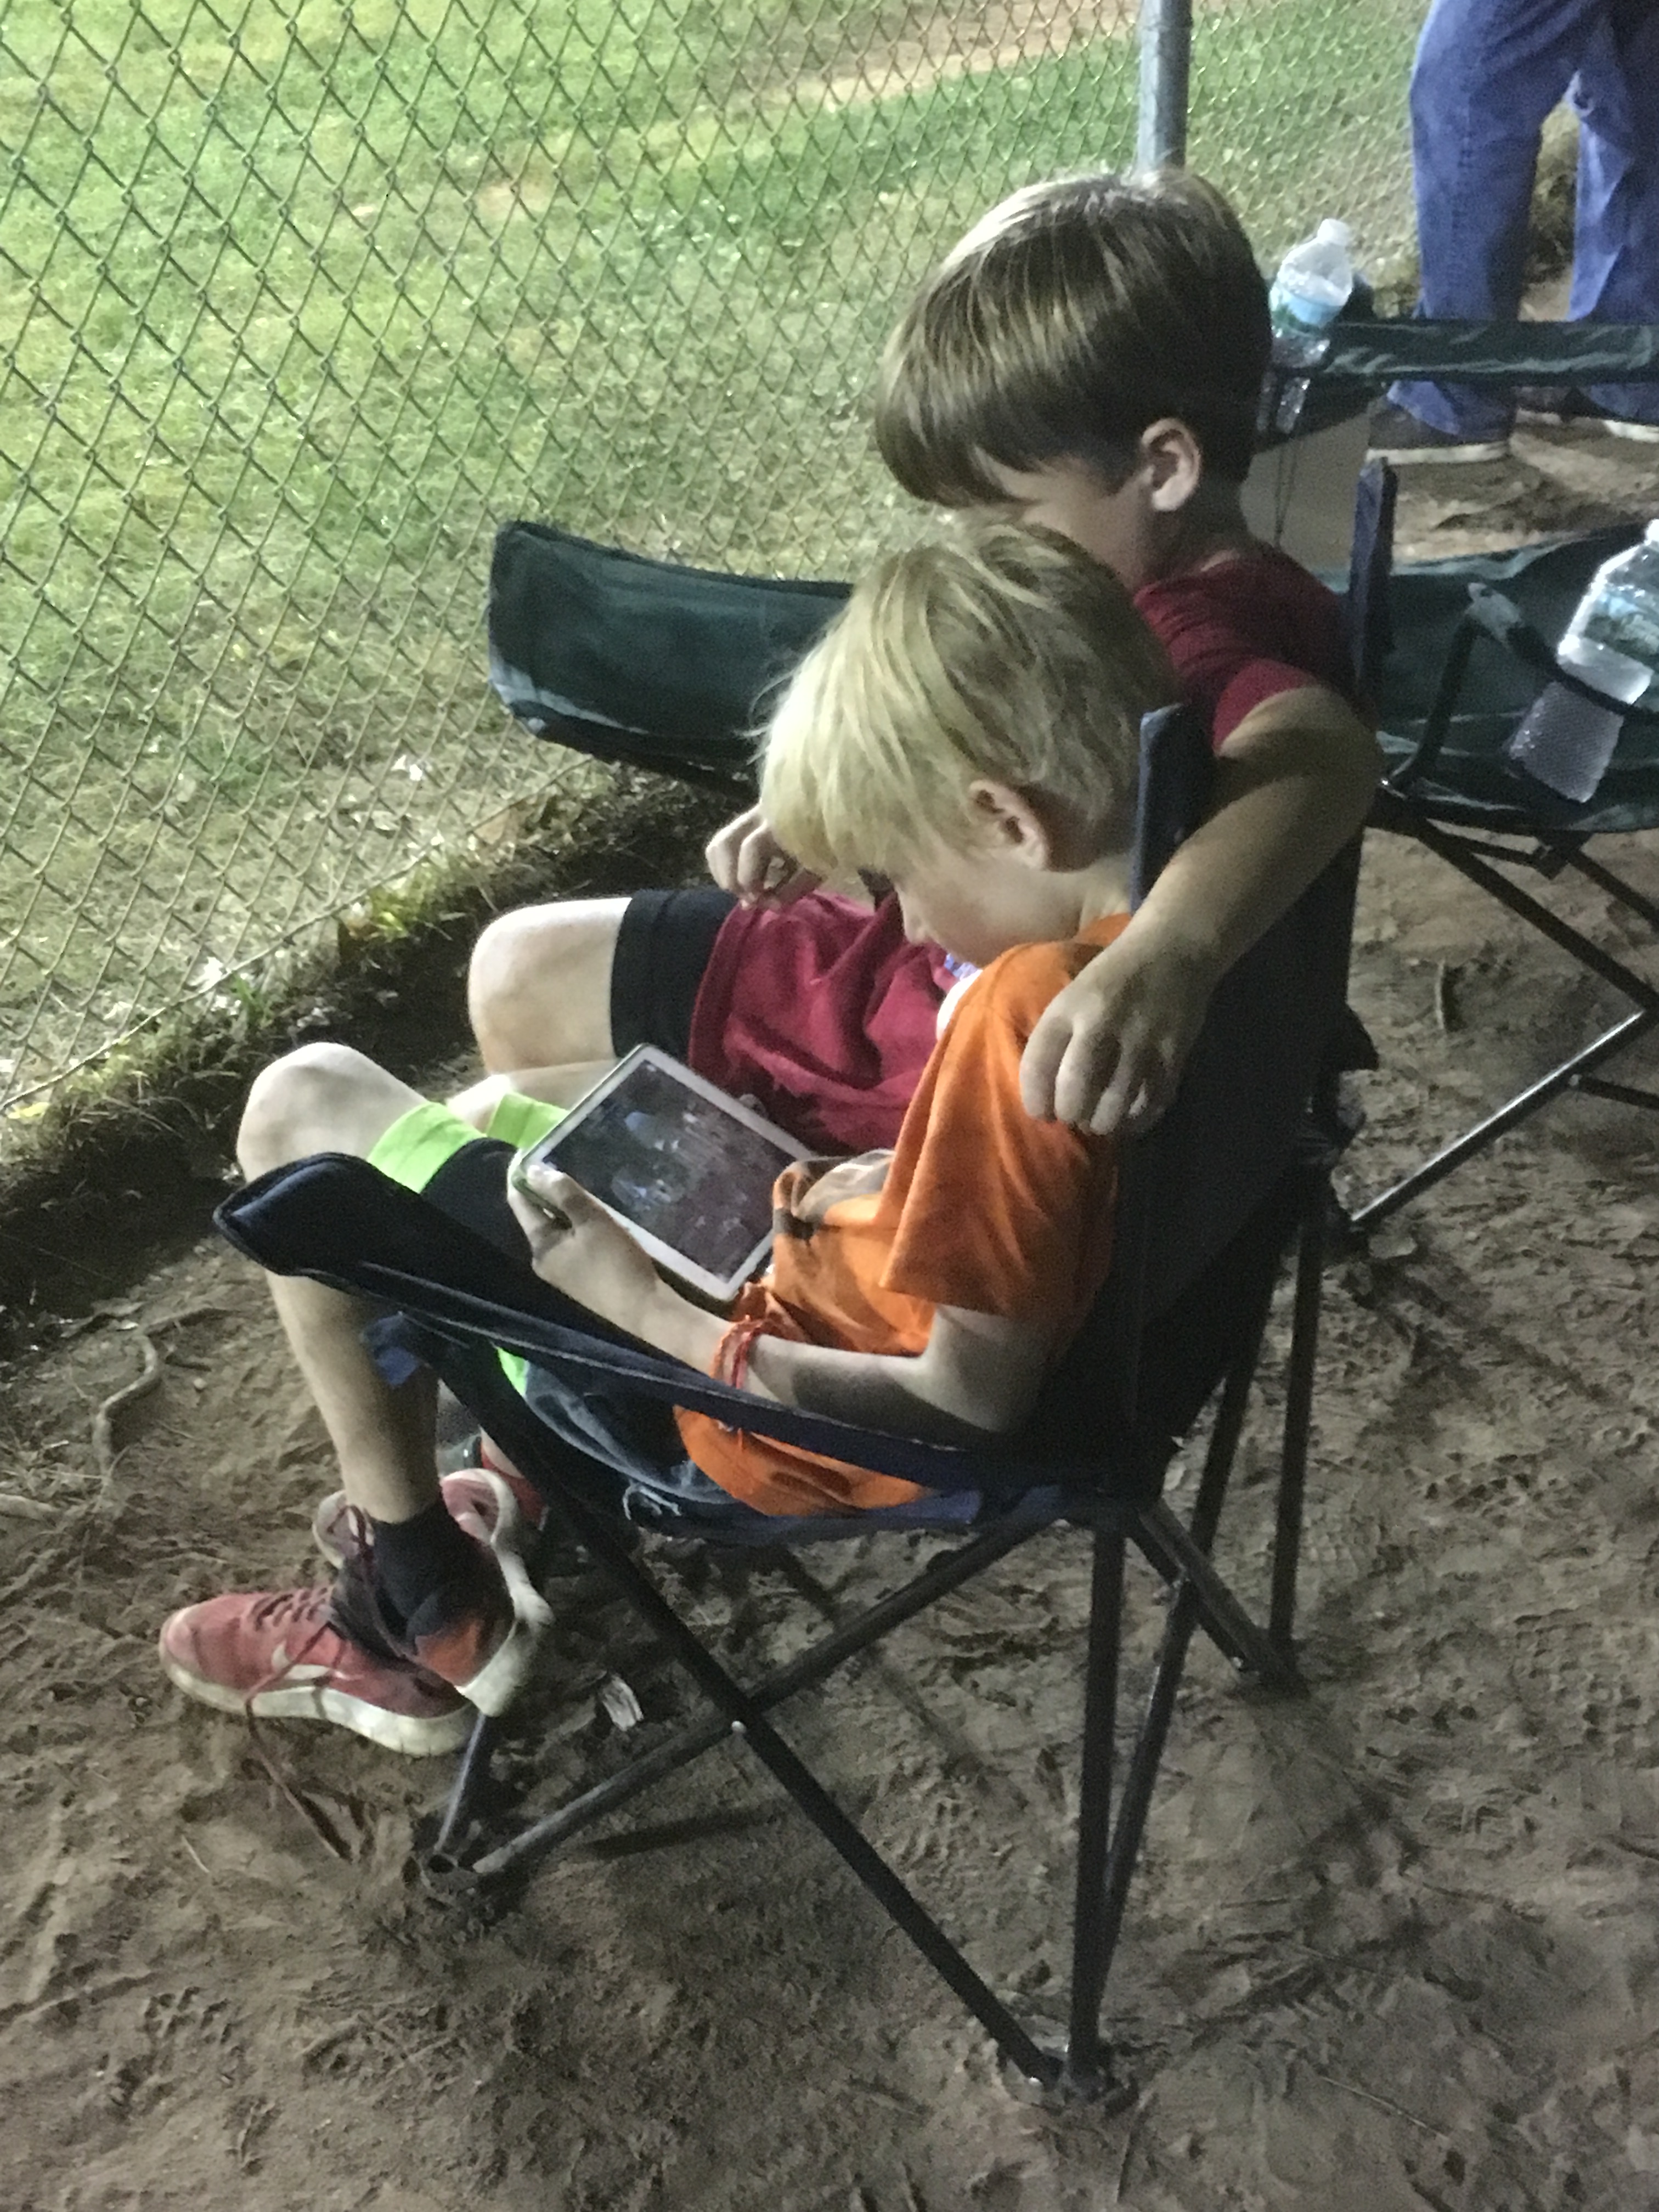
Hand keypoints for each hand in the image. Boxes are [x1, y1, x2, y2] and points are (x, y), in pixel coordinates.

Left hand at [506, 1163, 663, 1334]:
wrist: (644, 1310)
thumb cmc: (615, 1263)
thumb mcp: (592, 1221)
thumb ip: (563, 1194)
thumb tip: (532, 1170)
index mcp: (540, 1247)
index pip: (519, 1204)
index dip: (521, 1176)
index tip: (529, 1151)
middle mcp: (544, 1261)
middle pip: (537, 1217)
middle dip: (545, 1191)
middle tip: (561, 1162)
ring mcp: (564, 1273)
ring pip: (557, 1230)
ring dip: (564, 1207)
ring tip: (580, 1184)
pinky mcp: (583, 1279)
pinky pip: (572, 1243)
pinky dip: (577, 1225)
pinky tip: (595, 1216)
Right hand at [705, 803, 821, 907]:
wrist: (830, 816)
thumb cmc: (826, 844)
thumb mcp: (816, 869)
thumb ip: (793, 888)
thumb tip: (770, 905)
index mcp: (781, 824)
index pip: (751, 847)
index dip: (750, 878)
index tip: (762, 899)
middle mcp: (760, 816)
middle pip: (724, 843)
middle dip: (730, 878)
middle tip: (748, 899)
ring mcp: (750, 817)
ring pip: (718, 843)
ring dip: (722, 873)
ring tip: (740, 892)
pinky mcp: (745, 823)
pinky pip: (721, 843)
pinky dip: (723, 866)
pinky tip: (738, 881)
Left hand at [1019, 924, 1218, 1136]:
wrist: (1174, 950)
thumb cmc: (1114, 976)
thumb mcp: (1072, 996)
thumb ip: (1056, 1038)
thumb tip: (1043, 1093)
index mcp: (1068, 1008)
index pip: (1037, 1066)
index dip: (1034, 1100)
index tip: (1041, 1112)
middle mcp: (1101, 1024)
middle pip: (1075, 1091)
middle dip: (1069, 1114)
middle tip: (1072, 1115)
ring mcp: (1140, 1041)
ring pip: (1114, 1105)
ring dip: (1101, 1123)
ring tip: (1098, 1121)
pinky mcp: (1173, 1054)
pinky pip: (1151, 1104)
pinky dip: (1135, 1121)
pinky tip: (1127, 1120)